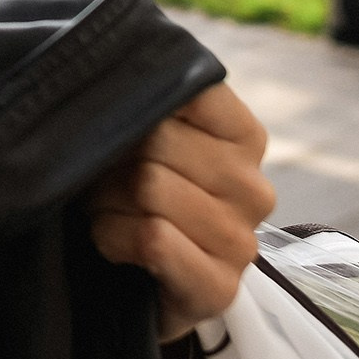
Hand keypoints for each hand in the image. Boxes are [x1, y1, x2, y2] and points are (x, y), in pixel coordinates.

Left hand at [89, 84, 276, 340]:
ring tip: (109, 212)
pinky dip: (114, 236)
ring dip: (106, 202)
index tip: (120, 126)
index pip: (188, 88)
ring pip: (150, 188)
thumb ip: (144, 102)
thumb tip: (113, 72)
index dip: (136, 104)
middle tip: (104, 181)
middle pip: (158, 140)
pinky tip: (115, 243)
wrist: (136, 285)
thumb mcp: (141, 137)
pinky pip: (153, 238)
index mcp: (244, 137)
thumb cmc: (133, 194)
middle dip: (112, 160)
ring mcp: (242, 241)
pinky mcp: (219, 287)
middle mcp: (254, 187)